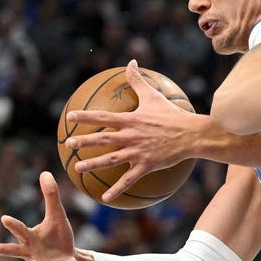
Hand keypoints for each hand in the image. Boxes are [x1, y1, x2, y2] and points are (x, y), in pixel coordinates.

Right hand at [0, 171, 87, 260]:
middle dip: (8, 249)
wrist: (70, 259)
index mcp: (31, 237)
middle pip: (18, 250)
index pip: (20, 229)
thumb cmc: (58, 237)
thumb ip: (50, 196)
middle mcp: (32, 253)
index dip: (13, 224)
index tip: (4, 218)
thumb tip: (45, 172)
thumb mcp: (57, 215)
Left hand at [65, 60, 198, 201]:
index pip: (103, 116)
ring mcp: (138, 152)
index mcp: (131, 120)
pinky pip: (128, 180)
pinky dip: (116, 189)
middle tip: (68, 144)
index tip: (69, 117)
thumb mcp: (153, 96)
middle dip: (83, 141)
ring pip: (111, 160)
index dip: (85, 117)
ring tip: (78, 168)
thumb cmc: (172, 115)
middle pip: (102, 139)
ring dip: (93, 164)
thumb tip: (131, 62)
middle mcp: (131, 136)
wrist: (192, 135)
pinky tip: (105, 198)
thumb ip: (137, 80)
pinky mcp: (146, 165)